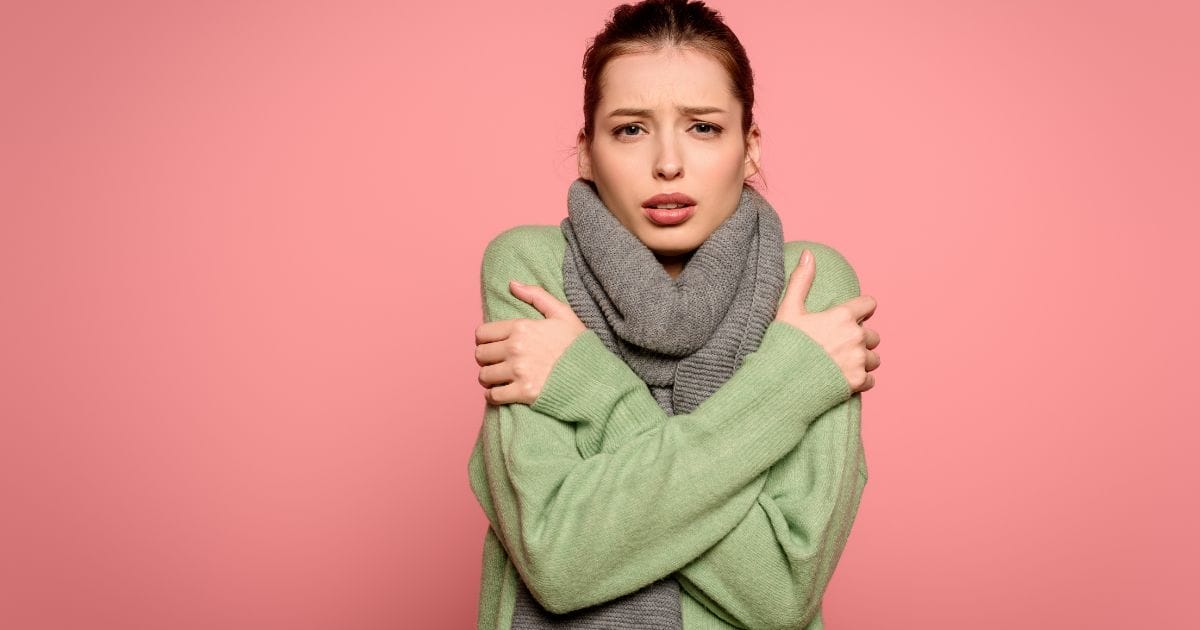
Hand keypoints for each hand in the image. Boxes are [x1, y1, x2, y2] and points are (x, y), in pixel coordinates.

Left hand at [475, 280, 587, 405]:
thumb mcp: (562, 313)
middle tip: (497, 363)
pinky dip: (494, 396)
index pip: (482, 334)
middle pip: (480, 355)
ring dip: (490, 378)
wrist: (594, 375)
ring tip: (500, 378)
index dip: (485, 340)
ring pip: (484, 376)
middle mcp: (516, 348)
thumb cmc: (578, 345)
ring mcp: (519, 371)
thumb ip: (536, 295)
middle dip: (486, 359)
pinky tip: (502, 393)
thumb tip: (512, 284)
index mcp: (521, 327)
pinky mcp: (523, 392)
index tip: (493, 346)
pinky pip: (493, 396)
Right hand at [775, 249, 880, 392]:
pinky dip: (860, 380)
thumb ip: (801, 280)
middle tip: (840, 345)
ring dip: (862, 360)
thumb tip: (808, 253)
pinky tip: (844, 379)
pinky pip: (870, 380)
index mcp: (842, 316)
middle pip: (873, 335)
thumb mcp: (789, 309)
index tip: (853, 316)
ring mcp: (858, 361)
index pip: (869, 304)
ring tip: (842, 363)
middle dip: (860, 339)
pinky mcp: (858, 382)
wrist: (781, 382)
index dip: (862, 309)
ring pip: (873, 358)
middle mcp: (855, 337)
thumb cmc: (784, 344)